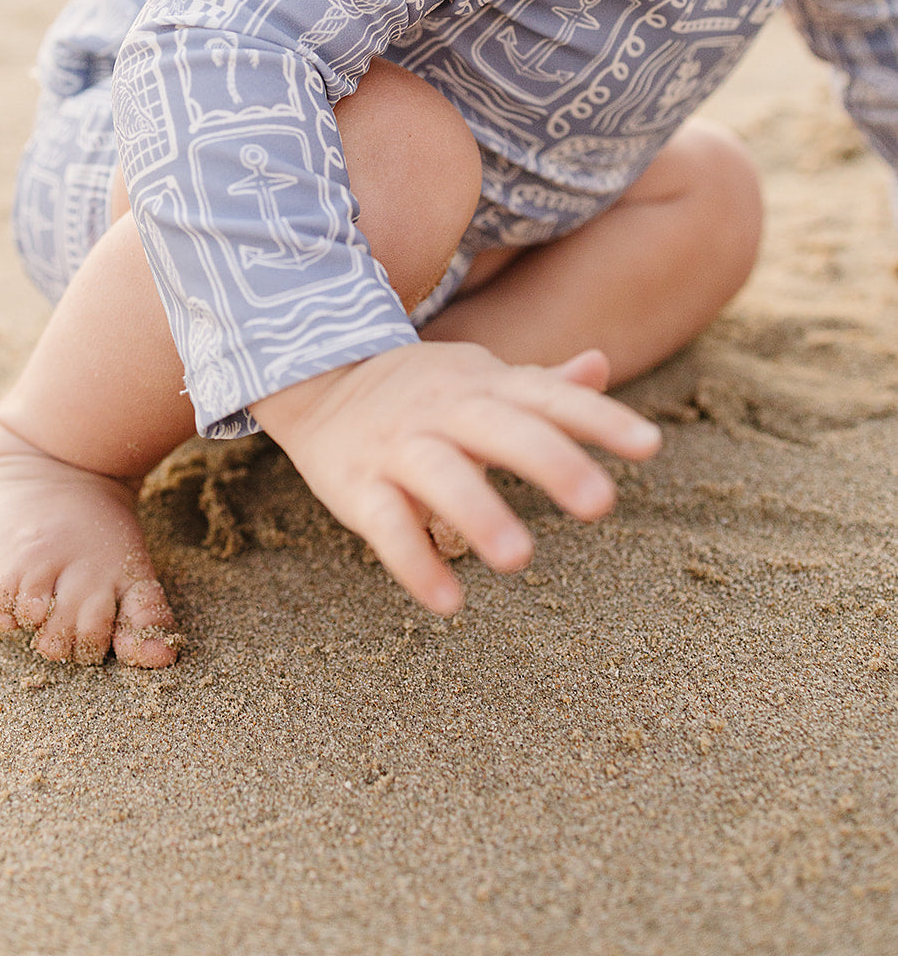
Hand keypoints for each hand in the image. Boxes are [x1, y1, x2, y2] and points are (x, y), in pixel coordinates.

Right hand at [251, 341, 660, 614]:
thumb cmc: (421, 391)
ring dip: (479, 513)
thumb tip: (600, 364)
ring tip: (521, 560)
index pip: (549, 396)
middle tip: (602, 503)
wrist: (316, 381)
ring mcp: (399, 446)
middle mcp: (445, 410)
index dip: (599, 418)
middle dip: (551, 461)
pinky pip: (386, 524)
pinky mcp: (357, 486)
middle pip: (502, 429)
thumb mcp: (478, 377)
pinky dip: (415, 562)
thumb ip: (541, 383)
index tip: (651, 447)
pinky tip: (450, 602)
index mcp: (484, 384)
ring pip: (441, 474)